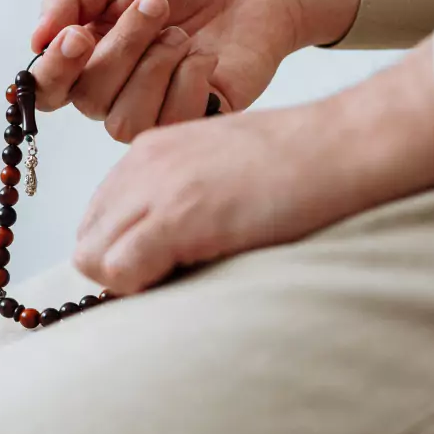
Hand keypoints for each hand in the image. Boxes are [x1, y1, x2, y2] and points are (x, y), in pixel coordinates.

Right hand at [29, 0, 362, 140]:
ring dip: (155, 66)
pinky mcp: (190, 123)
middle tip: (156, 4)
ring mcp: (149, 111)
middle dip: (123, 47)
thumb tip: (36, 39)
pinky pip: (170, 122)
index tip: (78, 35)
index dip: (55, 71)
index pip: (45, 89)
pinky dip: (189, 79)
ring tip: (181, 33)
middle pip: (87, 99)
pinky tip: (205, 55)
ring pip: (123, 121)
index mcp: (84, 56)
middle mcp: (110, 91)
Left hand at [72, 43, 433, 293]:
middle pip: (87, 241)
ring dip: (128, 283)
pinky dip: (140, 288)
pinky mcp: (177, 217)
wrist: (346, 145)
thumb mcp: (219, 171)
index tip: (159, 268)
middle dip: (117, 273)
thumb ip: (178, 199)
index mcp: (149, 153)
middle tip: (169, 281)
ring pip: (93, 258)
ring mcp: (156, 190)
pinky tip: (184, 278)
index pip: (97, 219)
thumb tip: (156, 251)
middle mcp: (141, 166)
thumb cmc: (300, 167)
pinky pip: (119, 270)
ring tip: (181, 279)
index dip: (120, 253)